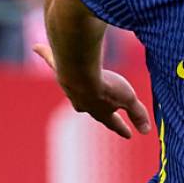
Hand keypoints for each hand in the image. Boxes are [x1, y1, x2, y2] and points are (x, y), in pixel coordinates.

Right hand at [33, 43, 152, 138]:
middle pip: (91, 109)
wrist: (79, 72)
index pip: (113, 122)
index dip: (122, 128)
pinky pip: (50, 60)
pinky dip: (45, 54)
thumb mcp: (128, 99)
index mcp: (100, 111)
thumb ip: (138, 113)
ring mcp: (69, 89)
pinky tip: (36, 47)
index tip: (129, 135)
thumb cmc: (105, 86)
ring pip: (73, 89)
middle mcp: (82, 103)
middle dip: (97, 110)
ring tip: (76, 86)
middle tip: (102, 112)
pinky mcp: (59, 71)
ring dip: (75, 89)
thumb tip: (147, 131)